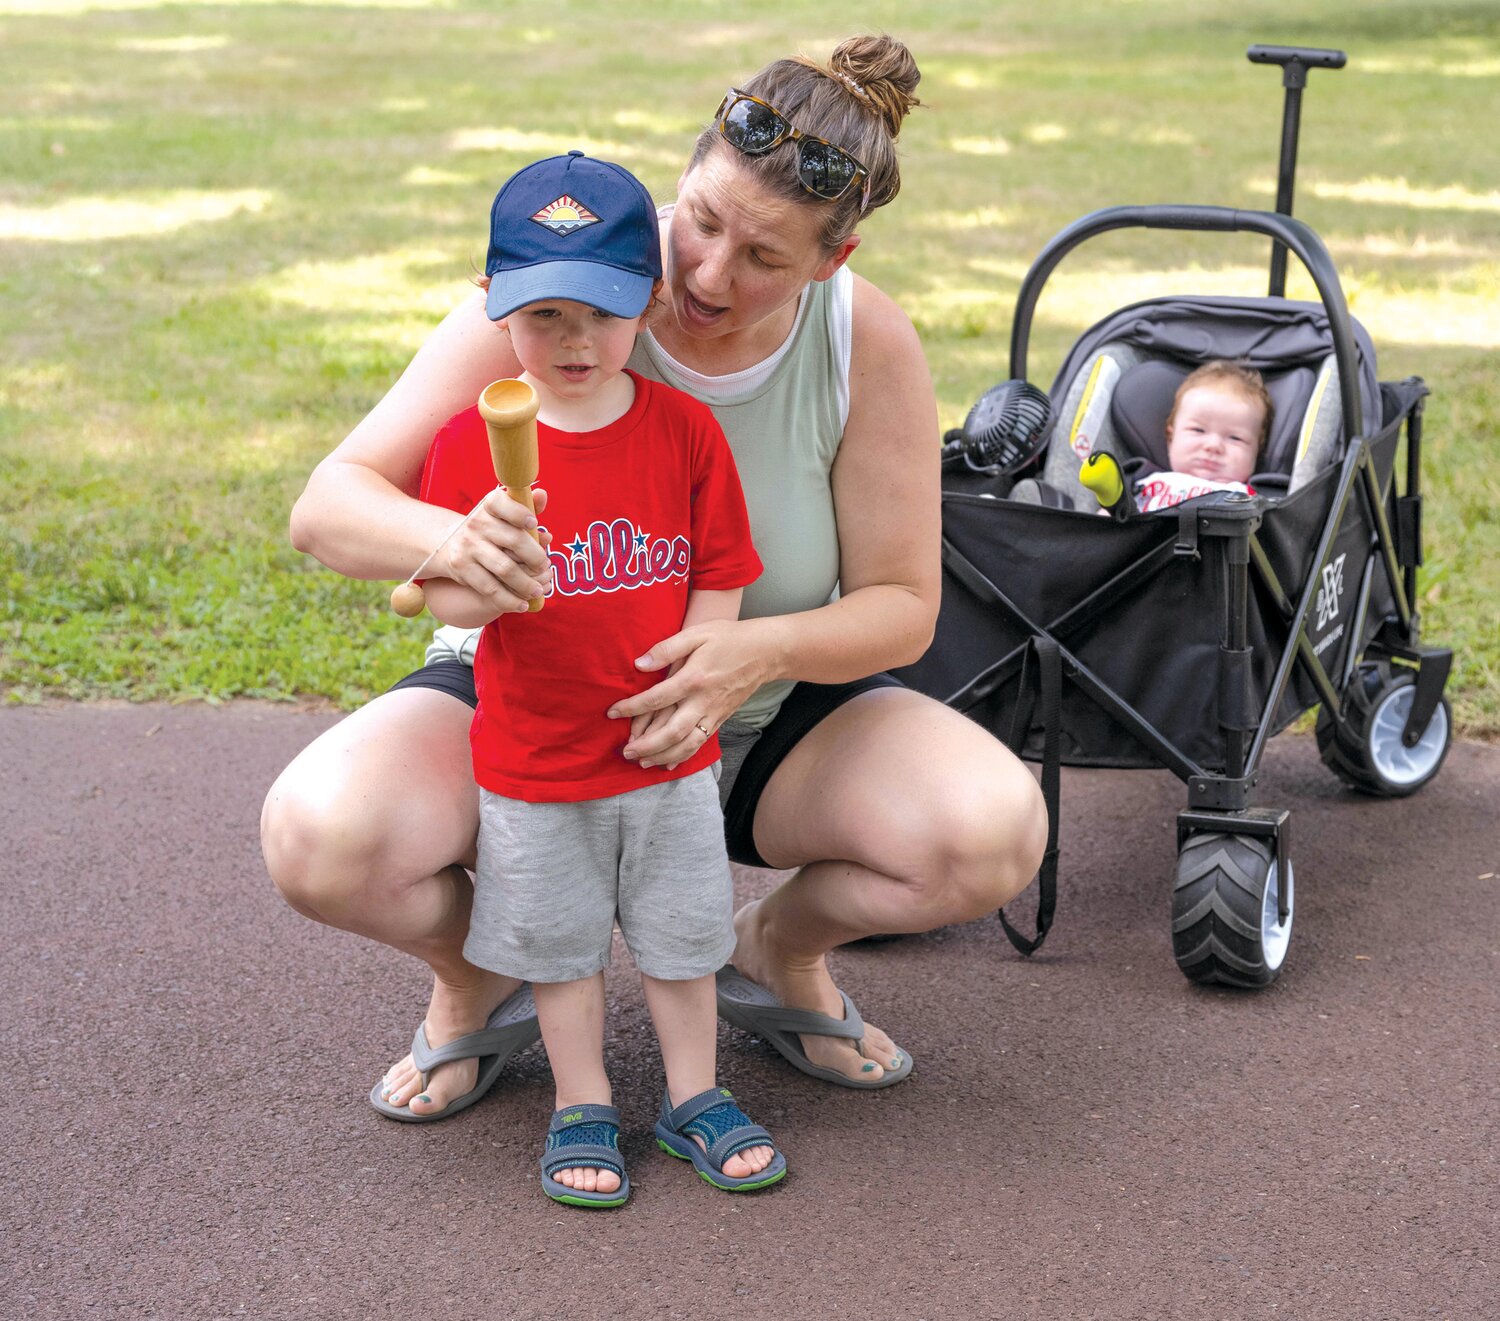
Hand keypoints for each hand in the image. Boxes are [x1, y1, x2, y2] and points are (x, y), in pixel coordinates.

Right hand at [438, 486, 552, 613]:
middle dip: (535, 557)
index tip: (534, 523)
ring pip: (505, 569)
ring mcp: (469, 547)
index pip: (502, 503)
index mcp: (490, 506)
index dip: (519, 513)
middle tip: (545, 567)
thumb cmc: (490, 529)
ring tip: (538, 590)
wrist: (448, 544)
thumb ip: (526, 507)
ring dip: (526, 584)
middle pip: (514, 540)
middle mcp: (477, 524)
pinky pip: (491, 588)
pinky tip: (522, 604)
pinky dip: (510, 600)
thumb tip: (542, 496)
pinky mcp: (463, 569)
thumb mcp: (503, 515)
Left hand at [608, 619, 767, 768]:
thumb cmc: (728, 638)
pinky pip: (700, 743)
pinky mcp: (721, 719)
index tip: (612, 713)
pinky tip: (668, 763)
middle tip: (625, 751)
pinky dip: (683, 756)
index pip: (656, 698)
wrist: (765, 652)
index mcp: (694, 678)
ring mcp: (714, 713)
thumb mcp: (697, 633)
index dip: (631, 708)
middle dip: (646, 744)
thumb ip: (667, 648)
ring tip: (641, 761)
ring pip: (687, 744)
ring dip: (663, 756)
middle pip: (672, 731)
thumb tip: (639, 663)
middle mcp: (703, 700)